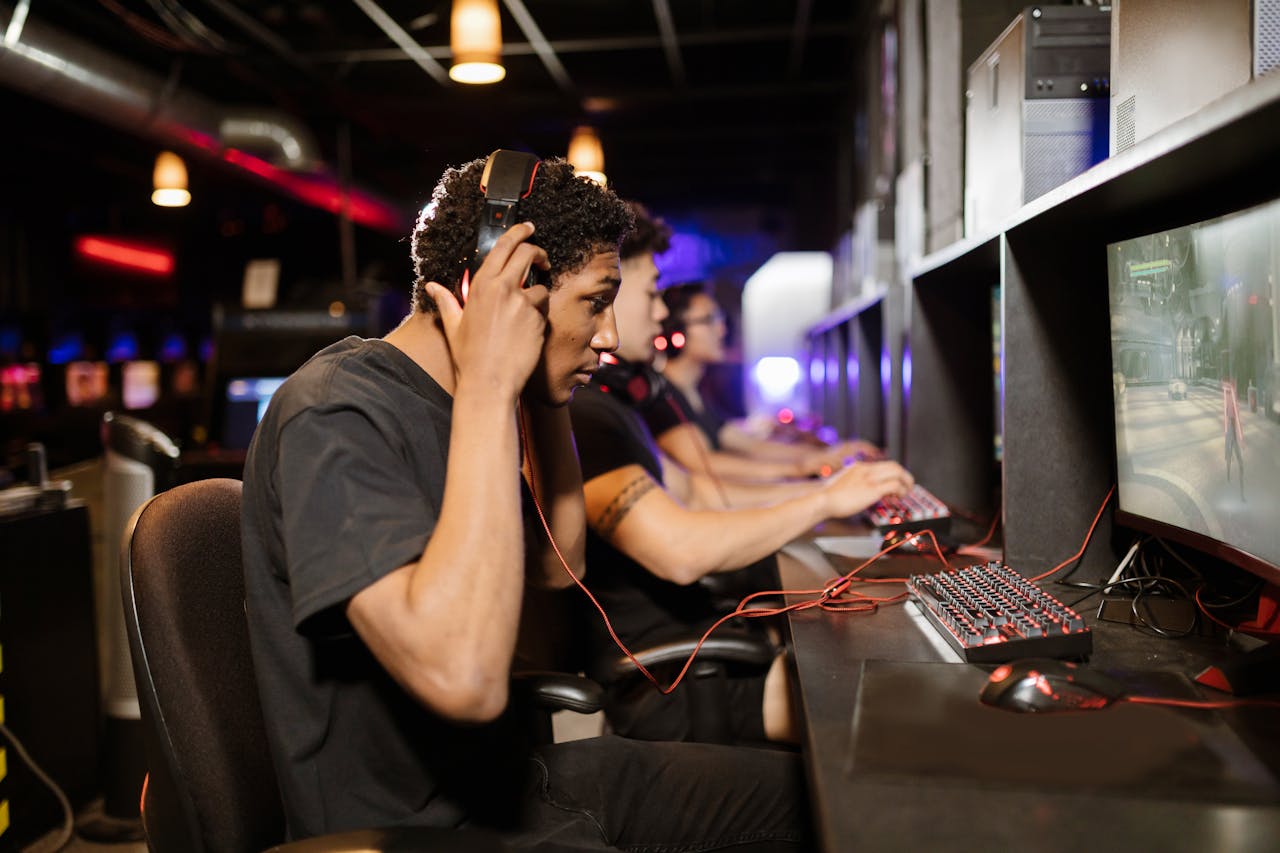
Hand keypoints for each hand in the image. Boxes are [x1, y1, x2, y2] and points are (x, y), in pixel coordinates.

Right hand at [427, 222, 551, 399]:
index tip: (528, 228)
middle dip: (538, 253)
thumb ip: (446, 301)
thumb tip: (431, 287)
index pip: (504, 246)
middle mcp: (503, 289)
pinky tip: (528, 331)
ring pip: (541, 286)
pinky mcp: (538, 320)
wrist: (489, 382)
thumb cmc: (469, 356)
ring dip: (539, 295)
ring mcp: (523, 304)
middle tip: (542, 260)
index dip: (519, 232)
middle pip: (528, 253)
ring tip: (526, 314)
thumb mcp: (453, 325)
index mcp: (481, 286)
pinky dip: (540, 316)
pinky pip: (545, 310)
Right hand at [819, 459, 913, 518]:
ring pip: (897, 472)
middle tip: (907, 486)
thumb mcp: (843, 484)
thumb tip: (862, 492)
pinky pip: (895, 485)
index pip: (883, 465)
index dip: (894, 473)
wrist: (822, 499)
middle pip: (894, 465)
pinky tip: (899, 497)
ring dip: (906, 482)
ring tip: (906, 491)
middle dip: (904, 475)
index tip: (896, 482)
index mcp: (859, 467)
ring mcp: (870, 478)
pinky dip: (901, 490)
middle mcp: (866, 469)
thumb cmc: (829, 497)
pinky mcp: (872, 489)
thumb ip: (855, 484)